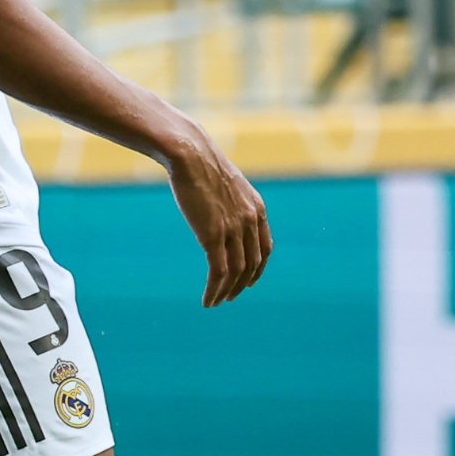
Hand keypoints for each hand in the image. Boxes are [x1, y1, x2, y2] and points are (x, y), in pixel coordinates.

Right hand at [161, 125, 270, 306]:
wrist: (190, 153)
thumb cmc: (201, 163)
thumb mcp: (225, 182)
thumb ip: (230, 200)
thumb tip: (220, 208)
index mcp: (257, 208)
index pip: (265, 248)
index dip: (258, 268)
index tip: (249, 279)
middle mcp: (250, 221)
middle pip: (252, 264)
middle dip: (242, 283)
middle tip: (230, 296)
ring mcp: (233, 229)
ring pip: (236, 272)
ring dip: (227, 291)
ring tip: (217, 302)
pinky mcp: (213, 236)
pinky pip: (218, 272)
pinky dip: (214, 290)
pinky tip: (207, 300)